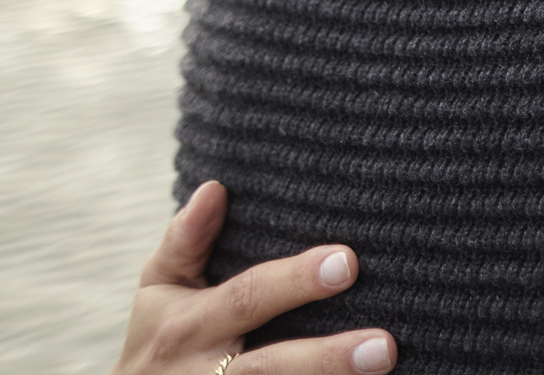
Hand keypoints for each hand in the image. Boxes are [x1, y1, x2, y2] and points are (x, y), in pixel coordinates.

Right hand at [110, 181, 396, 374]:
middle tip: (383, 345)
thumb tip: (216, 187)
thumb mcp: (160, 288)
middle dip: (326, 358)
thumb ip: (186, 240)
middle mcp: (203, 373)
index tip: (348, 261)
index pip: (248, 298)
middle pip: (270, 366)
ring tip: (382, 366)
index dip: (295, 281)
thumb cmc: (160, 337)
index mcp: (189, 326)